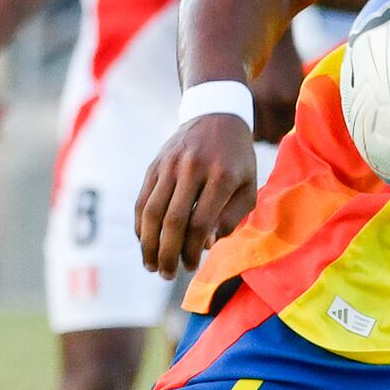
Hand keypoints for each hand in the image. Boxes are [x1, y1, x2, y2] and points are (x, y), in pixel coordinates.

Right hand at [133, 111, 258, 275]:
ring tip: (151, 266)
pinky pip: (142, 200)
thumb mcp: (247, 186)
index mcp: (222, 175)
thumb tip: (206, 246)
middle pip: (172, 220)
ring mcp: (169, 165)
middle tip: (167, 274)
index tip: (191, 267)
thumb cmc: (237, 159)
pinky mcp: (154, 165)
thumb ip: (231, 218)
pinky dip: (141, 226)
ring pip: (151, 211)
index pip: (200, 222)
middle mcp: (192, 168)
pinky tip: (145, 243)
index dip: (192, 250)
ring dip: (148, 244)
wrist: (215, 115)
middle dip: (167, 253)